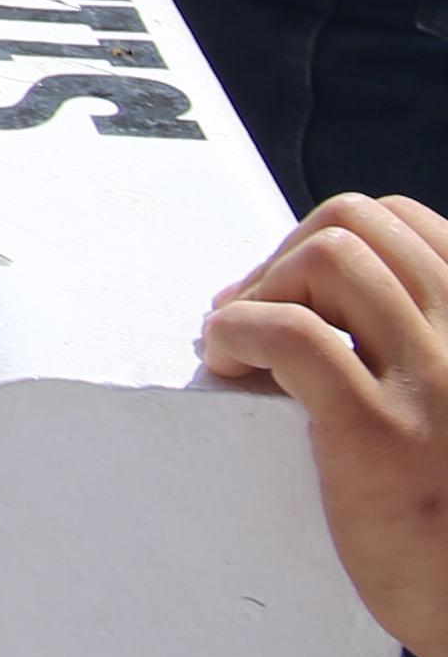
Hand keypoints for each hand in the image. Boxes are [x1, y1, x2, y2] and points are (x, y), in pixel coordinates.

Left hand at [204, 195, 447, 656]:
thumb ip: (426, 352)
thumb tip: (330, 300)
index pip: (409, 223)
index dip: (330, 239)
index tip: (292, 290)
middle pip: (358, 222)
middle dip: (285, 252)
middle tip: (250, 311)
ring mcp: (434, 385)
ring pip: (330, 257)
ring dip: (260, 285)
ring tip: (237, 341)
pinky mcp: (379, 434)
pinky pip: (293, 333)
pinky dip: (241, 330)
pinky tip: (229, 363)